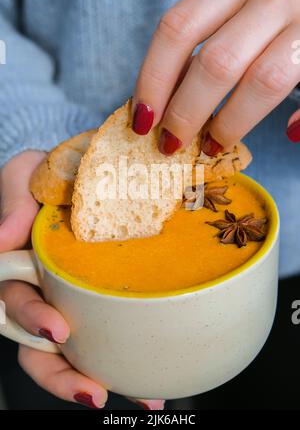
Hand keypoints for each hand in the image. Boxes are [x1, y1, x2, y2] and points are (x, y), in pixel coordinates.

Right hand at [0, 151, 164, 409]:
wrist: (88, 169)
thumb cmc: (52, 172)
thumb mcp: (27, 174)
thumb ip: (13, 200)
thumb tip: (2, 239)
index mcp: (23, 264)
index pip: (16, 303)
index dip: (32, 321)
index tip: (58, 331)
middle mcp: (46, 288)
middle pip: (41, 344)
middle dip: (63, 373)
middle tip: (95, 391)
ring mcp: (75, 297)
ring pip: (76, 352)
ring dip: (100, 380)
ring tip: (141, 400)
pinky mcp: (105, 298)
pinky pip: (113, 334)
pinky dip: (128, 362)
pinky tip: (155, 384)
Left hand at [132, 0, 299, 154]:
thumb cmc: (270, 21)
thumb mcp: (232, 20)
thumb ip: (201, 51)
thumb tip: (157, 107)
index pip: (177, 29)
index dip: (153, 80)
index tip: (143, 121)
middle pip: (216, 62)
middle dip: (186, 112)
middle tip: (171, 144)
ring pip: (261, 82)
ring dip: (230, 123)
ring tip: (213, 145)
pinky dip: (298, 120)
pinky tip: (287, 133)